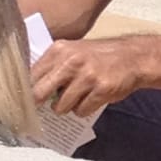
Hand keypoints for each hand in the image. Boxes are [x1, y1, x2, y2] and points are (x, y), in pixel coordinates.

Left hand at [31, 37, 151, 116]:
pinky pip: (81, 111)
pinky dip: (84, 110)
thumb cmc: (99, 57)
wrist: (132, 57)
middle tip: (47, 104)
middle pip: (40, 93)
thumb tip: (31, 89)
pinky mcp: (100, 90)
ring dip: (67, 107)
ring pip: (60, 106)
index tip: (30, 99)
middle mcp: (71, 62)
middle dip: (41, 103)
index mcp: (59, 50)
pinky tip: (91, 99)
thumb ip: (53, 66)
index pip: (31, 75)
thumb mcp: (73, 51)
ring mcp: (86, 76)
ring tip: (77, 99)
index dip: (28, 91)